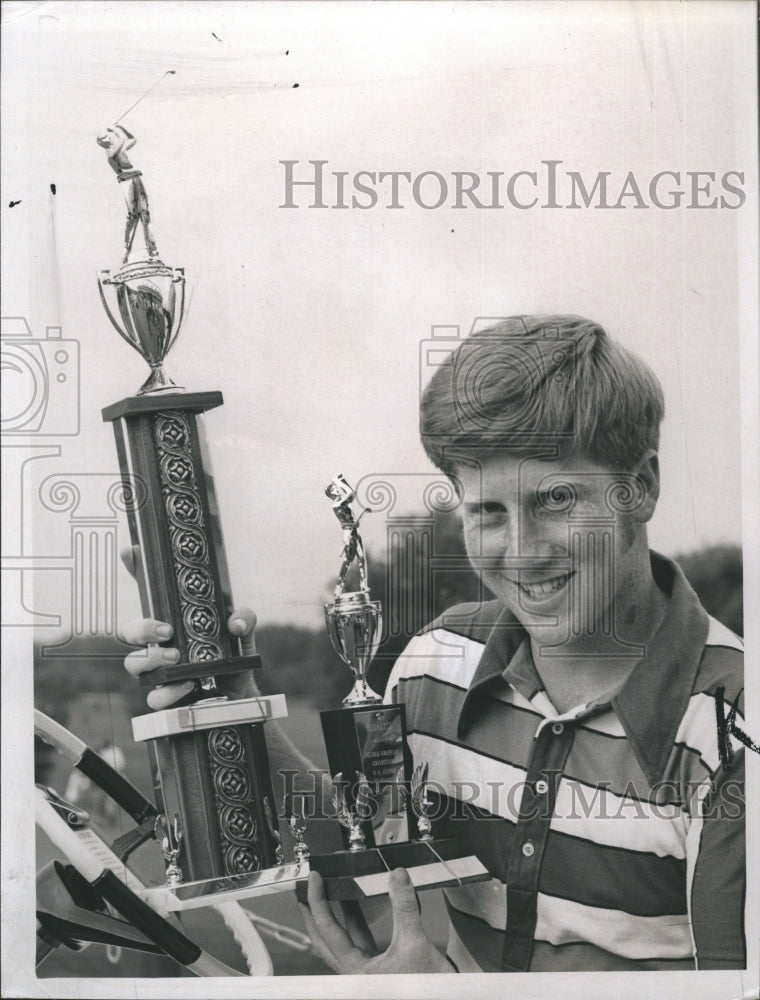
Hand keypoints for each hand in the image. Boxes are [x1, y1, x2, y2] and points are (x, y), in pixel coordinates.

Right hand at [120, 545, 258, 709]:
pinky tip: (187, 685)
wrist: (239, 691)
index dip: (136, 570)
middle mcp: (158, 644)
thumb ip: (244, 619)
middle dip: (141, 628)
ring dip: (151, 660)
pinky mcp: (165, 695)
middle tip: (166, 631)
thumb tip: (235, 623)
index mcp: (172, 620)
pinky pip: (154, 697)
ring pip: (133, 664)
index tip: (131, 552)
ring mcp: (157, 670)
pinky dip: (169, 692)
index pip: (149, 593)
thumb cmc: (231, 655)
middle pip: (129, 631)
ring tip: (176, 658)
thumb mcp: (242, 632)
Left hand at [299, 869, 451, 974]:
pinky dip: (356, 922)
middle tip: (307, 890)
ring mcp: (364, 972)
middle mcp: (354, 974)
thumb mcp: (415, 943)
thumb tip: (398, 876)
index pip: (327, 928)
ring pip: (341, 940)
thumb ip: (404, 907)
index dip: (318, 900)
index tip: (314, 880)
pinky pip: (358, 942)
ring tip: (332, 893)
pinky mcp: (377, 970)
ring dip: (337, 916)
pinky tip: (359, 909)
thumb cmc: (426, 988)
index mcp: (355, 971)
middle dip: (314, 913)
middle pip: (324, 939)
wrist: (444, 999)